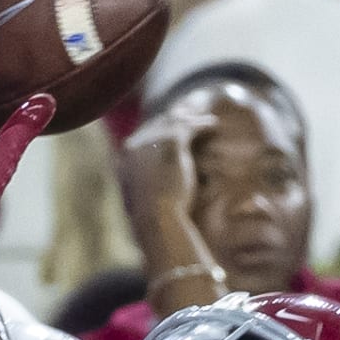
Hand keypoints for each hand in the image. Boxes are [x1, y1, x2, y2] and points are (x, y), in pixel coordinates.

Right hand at [120, 105, 202, 241]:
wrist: (158, 219)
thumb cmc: (153, 219)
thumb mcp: (144, 203)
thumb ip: (145, 191)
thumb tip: (147, 197)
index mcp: (126, 158)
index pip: (143, 137)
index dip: (159, 133)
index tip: (173, 134)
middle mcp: (136, 145)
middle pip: (157, 124)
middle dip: (173, 121)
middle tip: (190, 120)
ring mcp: (152, 140)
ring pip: (173, 121)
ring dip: (189, 119)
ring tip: (205, 121)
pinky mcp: (171, 141)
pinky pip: (188, 126)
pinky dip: (201, 124)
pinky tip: (213, 124)